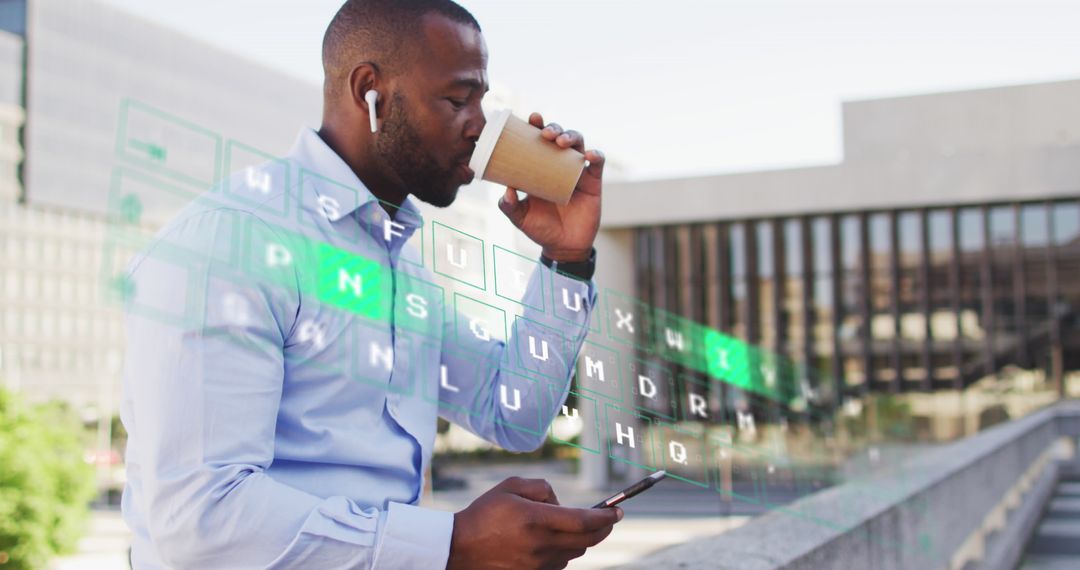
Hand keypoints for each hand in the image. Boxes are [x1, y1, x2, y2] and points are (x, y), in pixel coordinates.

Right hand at [447, 476, 622, 569]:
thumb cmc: (483, 514)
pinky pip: (560, 564)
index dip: (605, 516)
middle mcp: (541, 545)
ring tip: (570, 526)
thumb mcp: (510, 486)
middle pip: (587, 541)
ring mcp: (538, 565)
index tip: (617, 511)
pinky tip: (553, 542)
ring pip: (575, 552)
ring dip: (581, 539)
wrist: (458, 549)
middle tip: (609, 519)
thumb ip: (542, 487)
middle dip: (603, 528)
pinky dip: (564, 552)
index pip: (584, 521)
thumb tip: (561, 502)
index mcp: (536, 520)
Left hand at [497, 112, 604, 262]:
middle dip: (554, 128)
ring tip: (561, 142)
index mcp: (541, 167)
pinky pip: (598, 163)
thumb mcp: (520, 217)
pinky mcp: (593, 182)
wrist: (563, 247)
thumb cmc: (541, 228)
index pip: (539, 140)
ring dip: (571, 136)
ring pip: (578, 144)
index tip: (532, 118)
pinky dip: (596, 155)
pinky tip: (589, 155)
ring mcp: (577, 172)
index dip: (537, 126)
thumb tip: (506, 190)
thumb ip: (509, 205)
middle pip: (560, 136)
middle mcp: (560, 165)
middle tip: (545, 133)